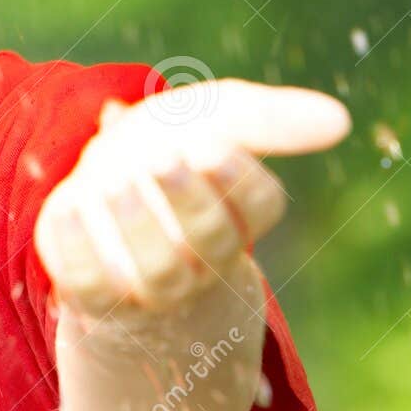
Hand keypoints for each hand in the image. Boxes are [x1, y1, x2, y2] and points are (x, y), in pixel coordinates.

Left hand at [34, 78, 349, 315]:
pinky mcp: (94, 292)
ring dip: (138, 227)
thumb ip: (270, 118)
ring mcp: (149, 283)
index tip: (212, 145)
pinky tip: (68, 208)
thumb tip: (342, 120)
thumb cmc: (171, 150)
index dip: (238, 180)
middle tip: (165, 159)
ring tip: (115, 182)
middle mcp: (201, 257)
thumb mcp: (213, 119)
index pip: (260, 205)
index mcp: (237, 212)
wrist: (103, 191)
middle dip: (189, 202)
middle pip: (210, 242)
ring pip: (157, 273)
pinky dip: (78, 250)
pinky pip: (89, 285)